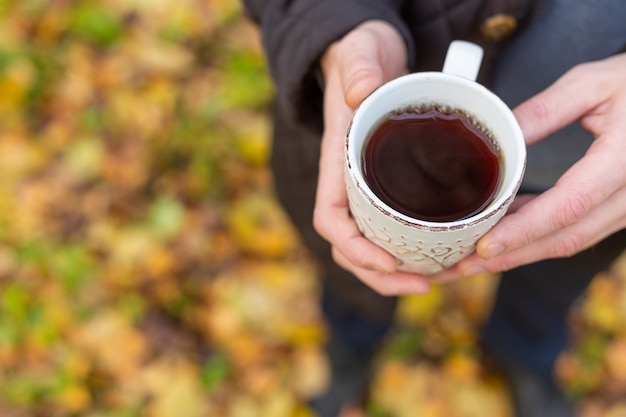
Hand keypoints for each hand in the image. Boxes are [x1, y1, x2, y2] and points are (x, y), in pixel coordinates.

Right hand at [312, 20, 431, 294]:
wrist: (370, 58)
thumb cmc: (361, 58)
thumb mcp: (360, 54)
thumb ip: (358, 67)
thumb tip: (361, 93)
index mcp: (336, 164)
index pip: (331, 220)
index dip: (355, 250)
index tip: (389, 264)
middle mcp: (349, 184)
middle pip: (351, 248)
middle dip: (383, 276)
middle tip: (427, 285)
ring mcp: (369, 189)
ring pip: (373, 245)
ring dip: (400, 273)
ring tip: (440, 279)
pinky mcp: (392, 187)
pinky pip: (396, 228)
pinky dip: (416, 249)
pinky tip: (446, 254)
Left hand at [438, 53, 625, 279]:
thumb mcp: (591, 84)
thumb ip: (544, 111)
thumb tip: (497, 137)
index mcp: (622, 162)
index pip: (567, 207)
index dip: (523, 231)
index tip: (484, 246)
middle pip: (566, 238)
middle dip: (511, 256)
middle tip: (463, 266)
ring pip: (572, 240)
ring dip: (522, 252)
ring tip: (475, 258)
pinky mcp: (622, 207)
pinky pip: (579, 229)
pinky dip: (540, 234)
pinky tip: (506, 231)